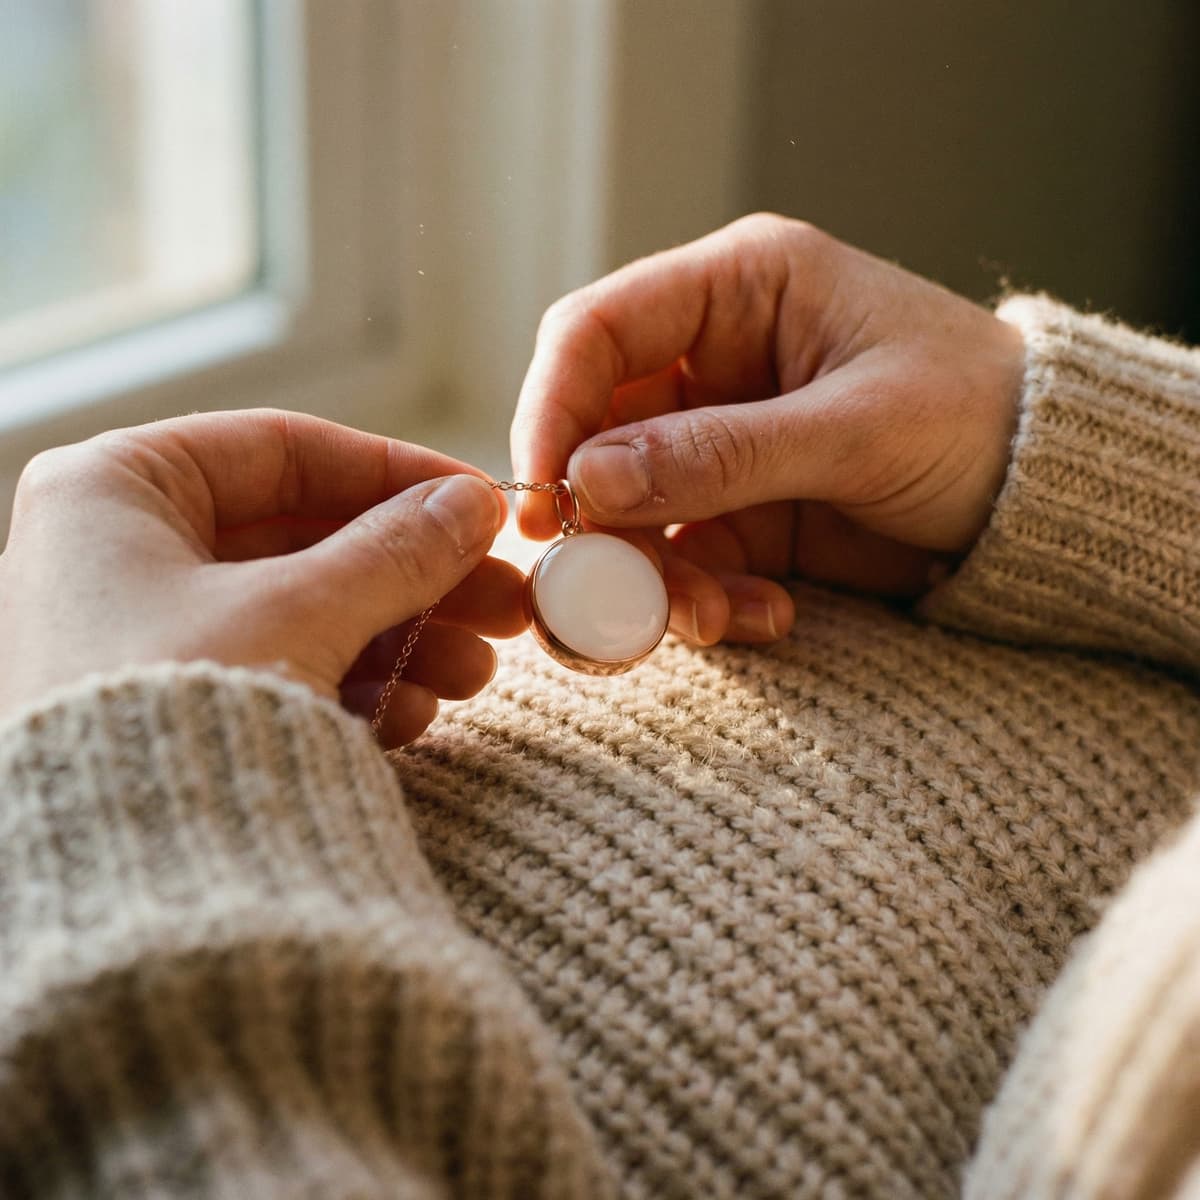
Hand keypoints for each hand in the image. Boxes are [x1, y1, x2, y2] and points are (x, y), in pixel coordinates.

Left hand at [0, 409, 524, 746]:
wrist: (111, 887)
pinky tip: (413, 716)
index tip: (477, 502)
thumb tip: (472, 507)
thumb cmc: (170, 713)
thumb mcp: (302, 612)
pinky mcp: (168, 709)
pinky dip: (351, 687)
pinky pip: (278, 671)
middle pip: (302, 538)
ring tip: (474, 673)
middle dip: (414, 575)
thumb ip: (395, 551)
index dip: (395, 473)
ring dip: (399, 638)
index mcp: (114, 490)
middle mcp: (115, 555)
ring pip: (301, 611)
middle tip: (503, 600)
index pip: (282, 451)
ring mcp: (138, 637)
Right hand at [511, 214, 1024, 644]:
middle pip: (596, 435)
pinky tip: (763, 618)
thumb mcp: (856, 428)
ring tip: (705, 620)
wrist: (1048, 496)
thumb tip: (586, 481)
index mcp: (739, 289)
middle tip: (601, 592)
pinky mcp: (741, 514)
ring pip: (631, 513)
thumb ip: (721, 454)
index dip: (550, 411)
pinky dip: (704, 601)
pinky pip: (685, 561)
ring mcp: (721, 445)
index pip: (596, 333)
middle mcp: (712, 363)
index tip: (541, 502)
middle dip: (597, 520)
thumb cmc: (978, 416)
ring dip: (651, 576)